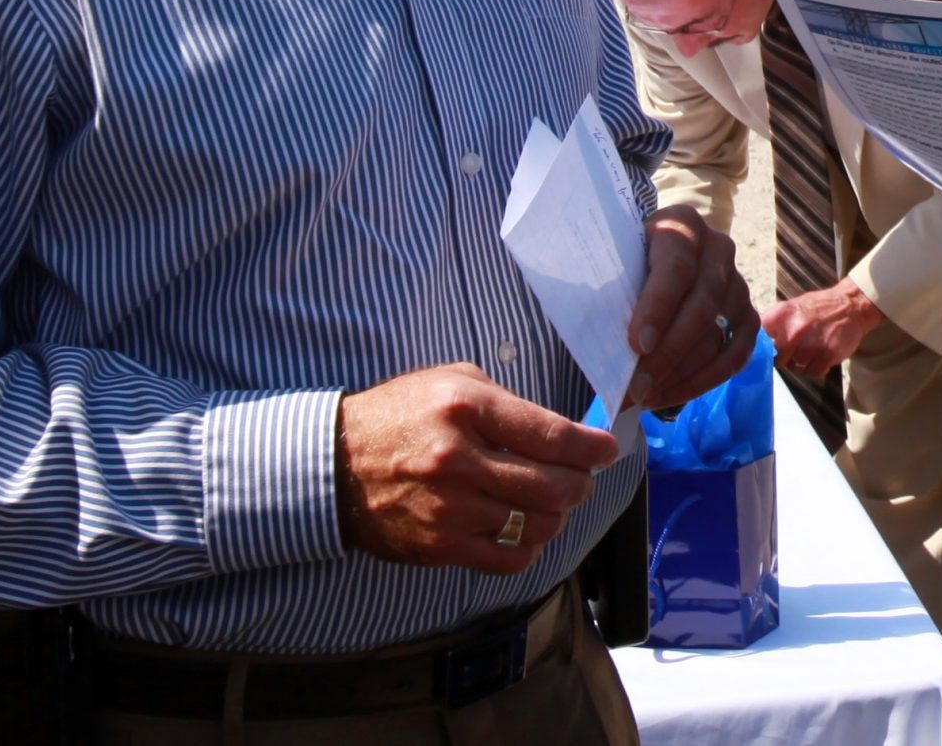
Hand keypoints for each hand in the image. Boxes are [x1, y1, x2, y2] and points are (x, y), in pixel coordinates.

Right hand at [335, 364, 620, 573]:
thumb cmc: (401, 414)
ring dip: (556, 515)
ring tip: (551, 502)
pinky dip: (529, 547)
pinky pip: (508, 559)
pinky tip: (525, 530)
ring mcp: (449, 508)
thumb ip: (507, 404)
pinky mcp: (439, 546)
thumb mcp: (453, 382)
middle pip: (553, 486)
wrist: (334, 462)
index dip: (591, 448)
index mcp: (466, 409)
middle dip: (580, 484)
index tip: (607, 450)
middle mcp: (459, 460)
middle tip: (581, 478)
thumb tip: (562, 432)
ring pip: (537, 525)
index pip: (552, 436)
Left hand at [626, 204, 756, 409]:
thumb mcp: (618, 257)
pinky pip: (736, 355)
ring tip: (646, 398)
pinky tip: (672, 396)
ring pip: (719, 334)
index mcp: (683, 225)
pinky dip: (705, 381)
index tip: (636, 345)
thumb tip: (594, 339)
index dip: (658, 307)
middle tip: (636, 388)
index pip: (675, 267)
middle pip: (701, 305)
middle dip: (667, 353)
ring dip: (682, 373)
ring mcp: (738, 283)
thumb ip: (611, 285)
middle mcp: (718, 250)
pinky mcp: (748, 315)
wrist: (662, 252)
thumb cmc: (630, 257)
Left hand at [762, 278, 885, 377]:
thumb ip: (773, 323)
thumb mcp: (791, 307)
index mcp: (781, 315)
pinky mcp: (827, 355)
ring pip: (795, 368)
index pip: (758, 339)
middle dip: (785, 357)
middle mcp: (794, 330)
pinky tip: (822, 355)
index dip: (760, 349)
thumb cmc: (818, 307)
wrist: (851, 305)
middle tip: (796, 349)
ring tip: (812, 348)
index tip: (765, 351)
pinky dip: (817, 367)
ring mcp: (811, 344)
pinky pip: (813, 373)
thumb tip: (753, 340)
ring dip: (802, 363)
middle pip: (777, 359)